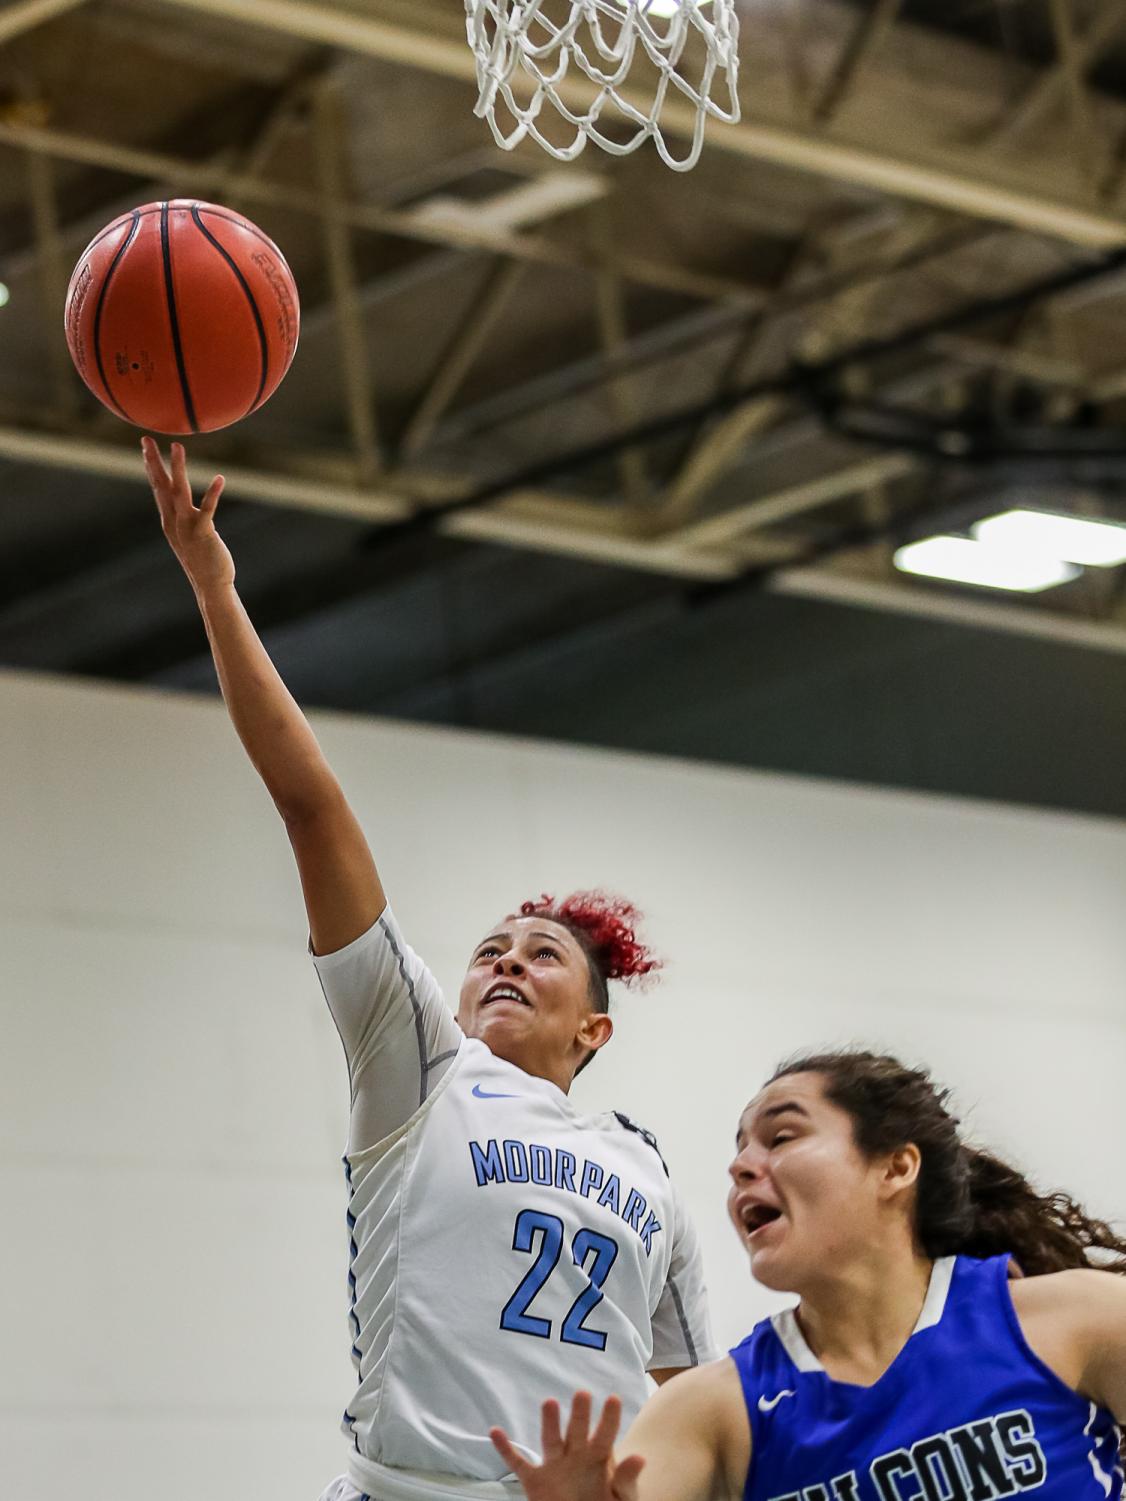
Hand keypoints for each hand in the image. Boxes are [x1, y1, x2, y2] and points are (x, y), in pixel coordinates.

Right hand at [142, 437, 233, 594]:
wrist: (210, 583)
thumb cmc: (202, 559)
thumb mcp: (187, 534)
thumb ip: (183, 518)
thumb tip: (183, 505)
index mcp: (169, 519)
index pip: (157, 488)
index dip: (151, 467)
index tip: (145, 447)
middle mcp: (173, 521)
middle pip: (161, 486)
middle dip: (153, 461)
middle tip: (146, 439)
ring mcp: (186, 526)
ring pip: (179, 493)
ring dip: (177, 469)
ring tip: (177, 446)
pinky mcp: (203, 533)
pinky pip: (208, 510)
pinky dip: (213, 494)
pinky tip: (220, 478)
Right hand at [491, 1393, 645, 1500]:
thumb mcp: (623, 1497)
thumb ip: (627, 1479)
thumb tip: (641, 1458)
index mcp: (599, 1458)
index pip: (605, 1435)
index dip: (609, 1419)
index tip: (614, 1399)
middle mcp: (575, 1455)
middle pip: (577, 1431)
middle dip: (579, 1414)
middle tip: (582, 1393)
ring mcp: (554, 1466)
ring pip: (550, 1440)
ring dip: (549, 1423)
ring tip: (549, 1402)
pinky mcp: (536, 1481)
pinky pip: (518, 1464)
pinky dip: (506, 1449)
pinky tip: (495, 1432)